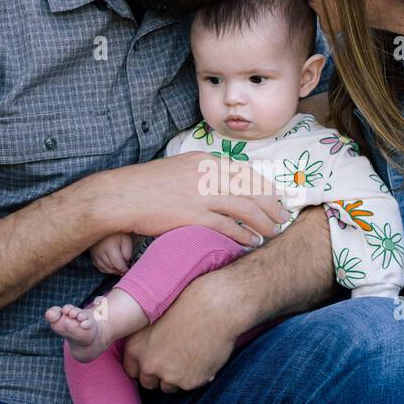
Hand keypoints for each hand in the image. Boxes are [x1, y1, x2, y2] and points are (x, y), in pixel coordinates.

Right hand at [89, 232, 134, 274]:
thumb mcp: (126, 238)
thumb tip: (126, 262)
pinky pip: (98, 266)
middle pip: (110, 267)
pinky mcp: (92, 254)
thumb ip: (128, 251)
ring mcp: (95, 253)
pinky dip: (105, 269)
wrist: (103, 224)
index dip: (124, 269)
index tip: (128, 268)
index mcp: (110, 246)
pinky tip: (111, 267)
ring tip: (119, 269)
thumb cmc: (116, 231)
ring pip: (104, 268)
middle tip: (125, 269)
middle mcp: (100, 251)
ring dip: (112, 271)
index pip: (117, 264)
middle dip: (119, 270)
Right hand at [97, 151, 288, 246]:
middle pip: (251, 188)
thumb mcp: (176, 169)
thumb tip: (215, 184)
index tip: (274, 195)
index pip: (244, 170)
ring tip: (273, 231)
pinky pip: (227, 226)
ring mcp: (201, 194)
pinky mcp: (193, 215)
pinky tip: (252, 242)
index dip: (263, 184)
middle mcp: (207, 174)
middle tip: (283, 216)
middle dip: (271, 203)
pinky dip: (243, 235)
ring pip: (245, 207)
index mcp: (203, 160)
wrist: (120, 195)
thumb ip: (199, 174)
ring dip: (263, 221)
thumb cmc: (143, 186)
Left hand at [121, 272, 240, 392]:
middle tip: (174, 361)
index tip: (154, 362)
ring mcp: (168, 376)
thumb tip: (151, 354)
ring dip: (177, 377)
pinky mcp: (189, 382)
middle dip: (159, 375)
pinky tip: (203, 358)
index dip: (143, 366)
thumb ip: (148, 340)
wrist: (214, 309)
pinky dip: (196, 376)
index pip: (131, 369)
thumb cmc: (187, 306)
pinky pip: (189, 386)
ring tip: (190, 357)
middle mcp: (148, 364)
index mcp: (136, 347)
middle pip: (148, 382)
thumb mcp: (156, 319)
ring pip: (169, 387)